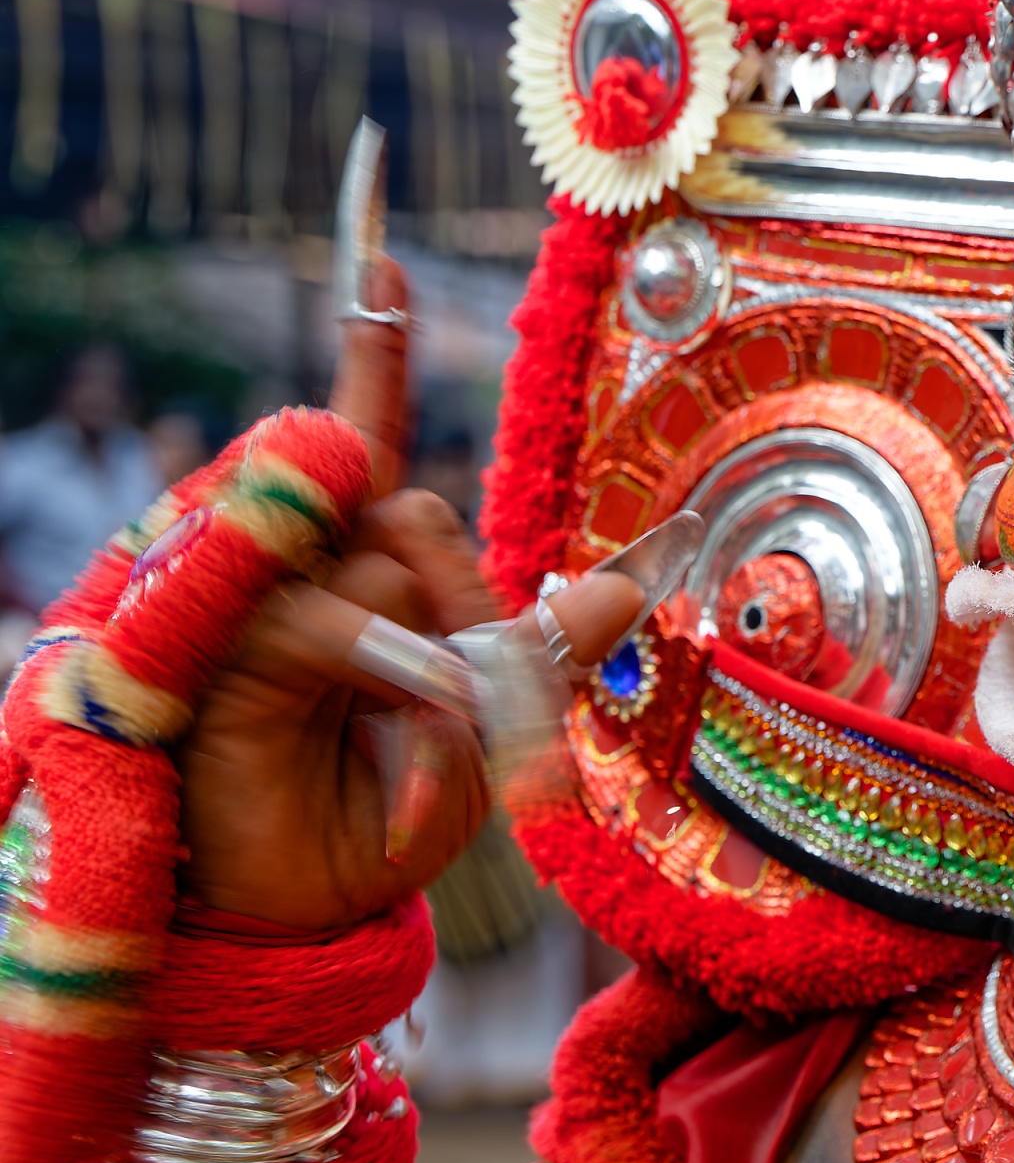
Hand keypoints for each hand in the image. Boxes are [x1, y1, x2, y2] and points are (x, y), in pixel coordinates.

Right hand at [174, 261, 641, 930]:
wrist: (297, 911)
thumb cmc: (375, 821)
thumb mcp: (491, 736)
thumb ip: (546, 649)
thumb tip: (631, 581)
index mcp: (357, 568)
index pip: (370, 434)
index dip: (373, 342)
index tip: (380, 251)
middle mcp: (301, 558)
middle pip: (422, 505)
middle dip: (479, 605)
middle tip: (485, 704)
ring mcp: (260, 590)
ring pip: (398, 542)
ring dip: (448, 645)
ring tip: (427, 731)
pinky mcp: (233, 637)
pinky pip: (346, 614)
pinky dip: (401, 672)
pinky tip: (405, 716)